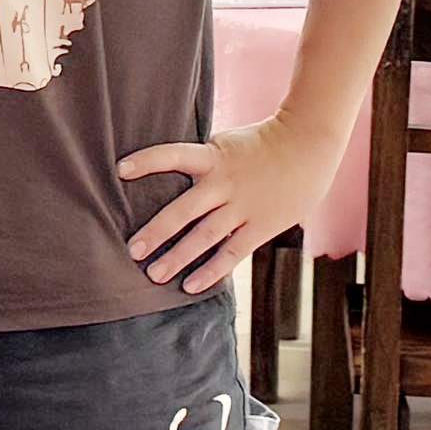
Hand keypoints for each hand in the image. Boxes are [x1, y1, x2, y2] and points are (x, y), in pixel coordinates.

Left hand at [118, 117, 339, 294]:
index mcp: (213, 157)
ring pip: (204, 237)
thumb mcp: (227, 144)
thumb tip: (170, 173)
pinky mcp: (260, 226)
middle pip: (183, 210)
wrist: (310, 143)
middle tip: (133, 251)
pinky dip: (211, 271)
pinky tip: (191, 286)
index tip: (120, 170)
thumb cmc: (263, 143)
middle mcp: (224, 183)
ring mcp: (242, 207)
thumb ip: (203, 162)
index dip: (147, 161)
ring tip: (154, 275)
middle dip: (156, 232)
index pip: (173, 155)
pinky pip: (231, 253)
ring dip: (178, 258)